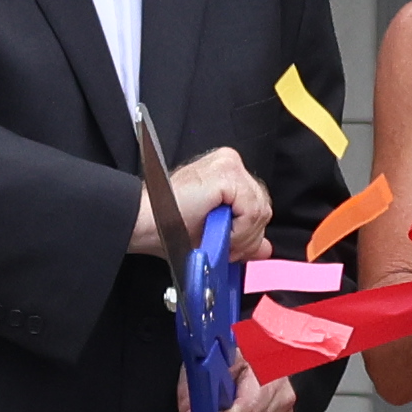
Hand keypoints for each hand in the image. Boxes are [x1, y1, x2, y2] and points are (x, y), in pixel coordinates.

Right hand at [139, 144, 264, 262]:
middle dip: (247, 236)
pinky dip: (238, 231)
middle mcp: (230, 162)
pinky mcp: (226, 173)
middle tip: (224, 248)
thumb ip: (243, 238)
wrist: (145, 221)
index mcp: (227, 172)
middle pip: (262, 207)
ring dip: (241, 237)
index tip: (232, 248)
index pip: (257, 203)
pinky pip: (250, 211)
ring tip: (217, 240)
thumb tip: (265, 249)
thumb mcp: (214, 233)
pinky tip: (217, 232)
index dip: (248, 232)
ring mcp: (229, 164)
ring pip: (259, 210)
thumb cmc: (169, 224)